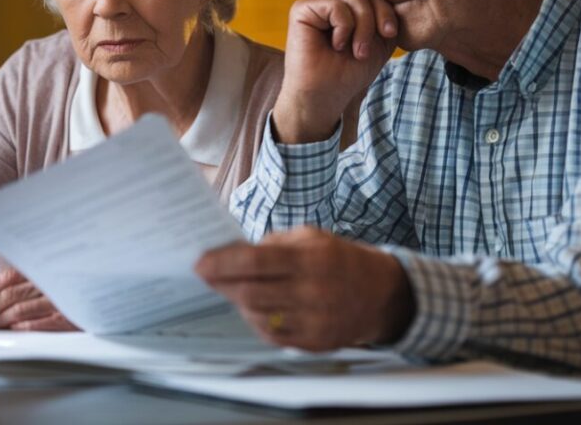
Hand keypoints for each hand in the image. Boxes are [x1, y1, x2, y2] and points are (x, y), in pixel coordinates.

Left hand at [0, 268, 77, 330]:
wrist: (107, 293)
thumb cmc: (77, 281)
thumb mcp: (56, 268)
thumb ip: (32, 272)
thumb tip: (1, 285)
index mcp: (45, 267)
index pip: (10, 276)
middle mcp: (49, 282)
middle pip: (11, 295)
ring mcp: (57, 302)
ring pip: (17, 311)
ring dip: (2, 319)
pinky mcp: (64, 319)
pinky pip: (34, 325)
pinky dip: (19, 327)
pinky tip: (15, 327)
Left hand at [195, 227, 413, 351]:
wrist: (381, 294)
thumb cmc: (339, 260)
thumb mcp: (311, 238)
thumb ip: (272, 244)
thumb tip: (231, 252)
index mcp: (311, 258)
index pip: (256, 262)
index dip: (223, 263)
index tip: (200, 263)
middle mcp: (312, 290)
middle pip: (250, 293)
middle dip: (222, 284)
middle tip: (207, 274)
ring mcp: (313, 320)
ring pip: (257, 316)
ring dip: (238, 302)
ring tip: (234, 289)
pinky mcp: (314, 342)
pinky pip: (271, 335)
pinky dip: (257, 320)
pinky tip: (256, 308)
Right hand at [275, 0, 396, 142]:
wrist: (324, 97)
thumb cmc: (348, 74)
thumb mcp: (379, 44)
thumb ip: (386, 19)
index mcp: (346, 8)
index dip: (386, 11)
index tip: (390, 35)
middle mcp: (329, 2)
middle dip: (376, 20)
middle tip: (367, 50)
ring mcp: (315, 4)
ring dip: (362, 27)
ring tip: (356, 51)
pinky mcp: (302, 9)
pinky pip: (336, 6)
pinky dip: (343, 28)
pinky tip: (336, 45)